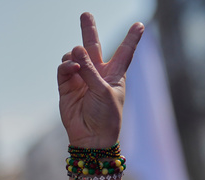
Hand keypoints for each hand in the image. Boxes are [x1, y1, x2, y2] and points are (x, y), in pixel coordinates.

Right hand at [58, 12, 142, 148]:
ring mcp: (81, 79)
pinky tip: (71, 68)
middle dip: (89, 30)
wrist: (92, 139)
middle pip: (93, 47)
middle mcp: (98, 74)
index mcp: (115, 75)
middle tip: (85, 14)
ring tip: (77, 63)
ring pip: (74, 56)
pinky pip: (64, 68)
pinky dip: (66, 65)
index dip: (131, 38)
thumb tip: (75, 49)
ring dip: (75, 56)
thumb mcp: (104, 91)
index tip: (140, 24)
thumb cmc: (106, 117)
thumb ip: (90, 69)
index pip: (125, 52)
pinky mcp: (67, 87)